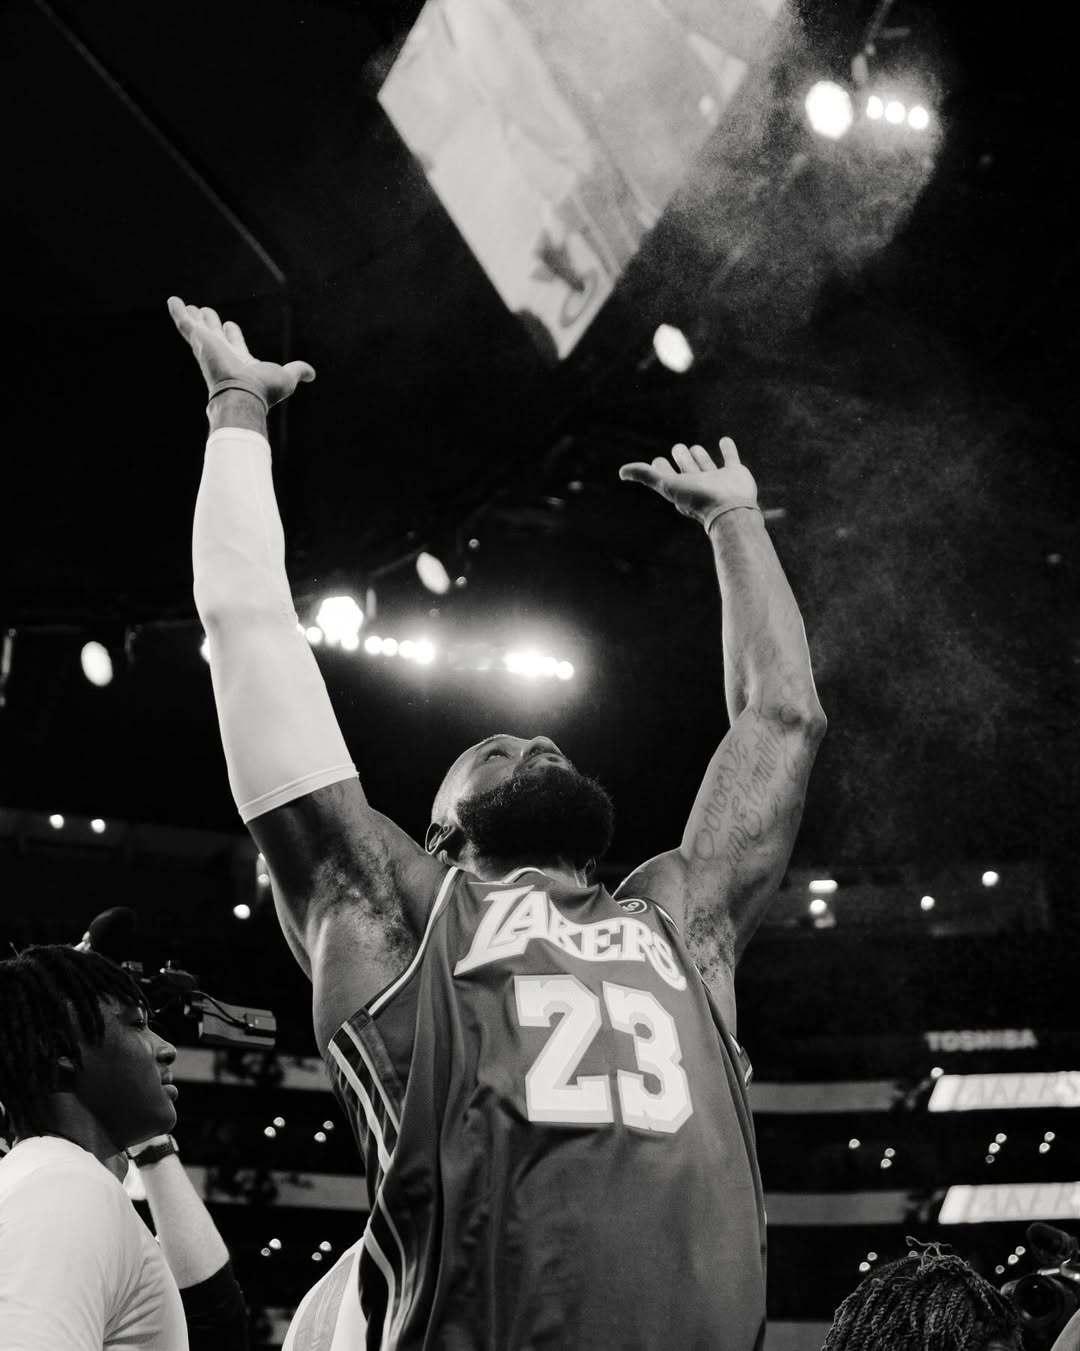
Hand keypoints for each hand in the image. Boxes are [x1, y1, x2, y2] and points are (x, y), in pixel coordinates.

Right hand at [166, 296, 314, 406]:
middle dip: (211, 323)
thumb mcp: (287, 378)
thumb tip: (312, 373)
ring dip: (194, 318)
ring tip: (188, 306)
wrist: (243, 395)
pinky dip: (178, 312)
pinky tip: (173, 301)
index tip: (230, 325)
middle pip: (215, 334)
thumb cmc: (263, 391)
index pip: (235, 343)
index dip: (233, 334)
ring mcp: (209, 347)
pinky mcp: (199, 341)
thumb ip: (297, 371)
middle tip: (206, 312)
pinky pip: (185, 323)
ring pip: (199, 328)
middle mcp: (223, 354)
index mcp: (240, 361)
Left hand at [619, 437, 757, 524]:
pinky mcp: (736, 473)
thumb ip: (645, 476)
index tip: (656, 462)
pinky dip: (728, 449)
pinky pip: (731, 458)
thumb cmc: (697, 498)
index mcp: (681, 488)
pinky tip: (724, 440)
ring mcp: (718, 479)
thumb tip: (621, 472)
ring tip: (695, 448)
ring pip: (707, 464)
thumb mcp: (666, 484)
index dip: (661, 468)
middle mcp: (699, 483)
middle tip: (678, 448)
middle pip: (687, 467)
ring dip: (701, 456)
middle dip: (682, 458)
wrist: (730, 508)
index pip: (667, 475)